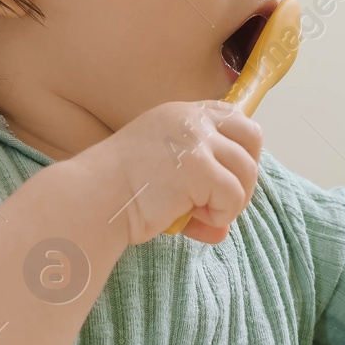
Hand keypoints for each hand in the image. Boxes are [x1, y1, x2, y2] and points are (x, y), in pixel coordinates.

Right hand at [92, 99, 262, 244]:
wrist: (92, 198)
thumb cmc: (117, 192)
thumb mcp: (161, 173)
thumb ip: (194, 189)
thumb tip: (222, 231)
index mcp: (179, 113)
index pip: (232, 116)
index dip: (239, 148)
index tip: (227, 173)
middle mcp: (190, 119)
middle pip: (252, 135)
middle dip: (248, 171)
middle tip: (225, 199)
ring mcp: (195, 141)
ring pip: (247, 170)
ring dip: (234, 200)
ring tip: (204, 215)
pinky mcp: (199, 168)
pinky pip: (234, 195)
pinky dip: (222, 215)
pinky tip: (196, 220)